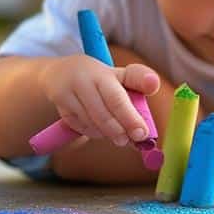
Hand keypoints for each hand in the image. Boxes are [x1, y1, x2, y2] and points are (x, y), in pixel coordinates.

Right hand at [39, 55, 159, 146]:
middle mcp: (84, 81)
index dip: (130, 118)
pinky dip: (93, 132)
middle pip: (103, 114)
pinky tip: (100, 130)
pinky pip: (79, 126)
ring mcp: (68, 93)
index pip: (117, 99)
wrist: (60, 72)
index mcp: (103, 74)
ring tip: (118, 135)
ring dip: (107, 133)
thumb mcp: (121, 75)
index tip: (142, 133)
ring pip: (91, 122)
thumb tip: (153, 93)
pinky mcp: (59, 104)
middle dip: (119, 131)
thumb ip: (139, 84)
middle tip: (129, 141)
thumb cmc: (100, 78)